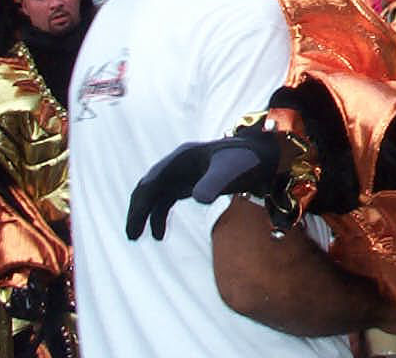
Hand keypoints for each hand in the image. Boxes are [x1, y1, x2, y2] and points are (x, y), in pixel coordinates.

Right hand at [127, 131, 281, 240]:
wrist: (264, 157)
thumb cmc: (247, 162)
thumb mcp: (230, 173)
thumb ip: (214, 184)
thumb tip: (198, 198)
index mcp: (182, 157)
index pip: (152, 181)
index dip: (141, 204)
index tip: (134, 225)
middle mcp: (178, 163)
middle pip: (148, 188)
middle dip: (137, 211)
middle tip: (131, 236)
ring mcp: (183, 173)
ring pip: (155, 196)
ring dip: (145, 216)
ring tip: (137, 237)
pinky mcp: (191, 183)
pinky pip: (167, 200)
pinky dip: (160, 216)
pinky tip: (159, 235)